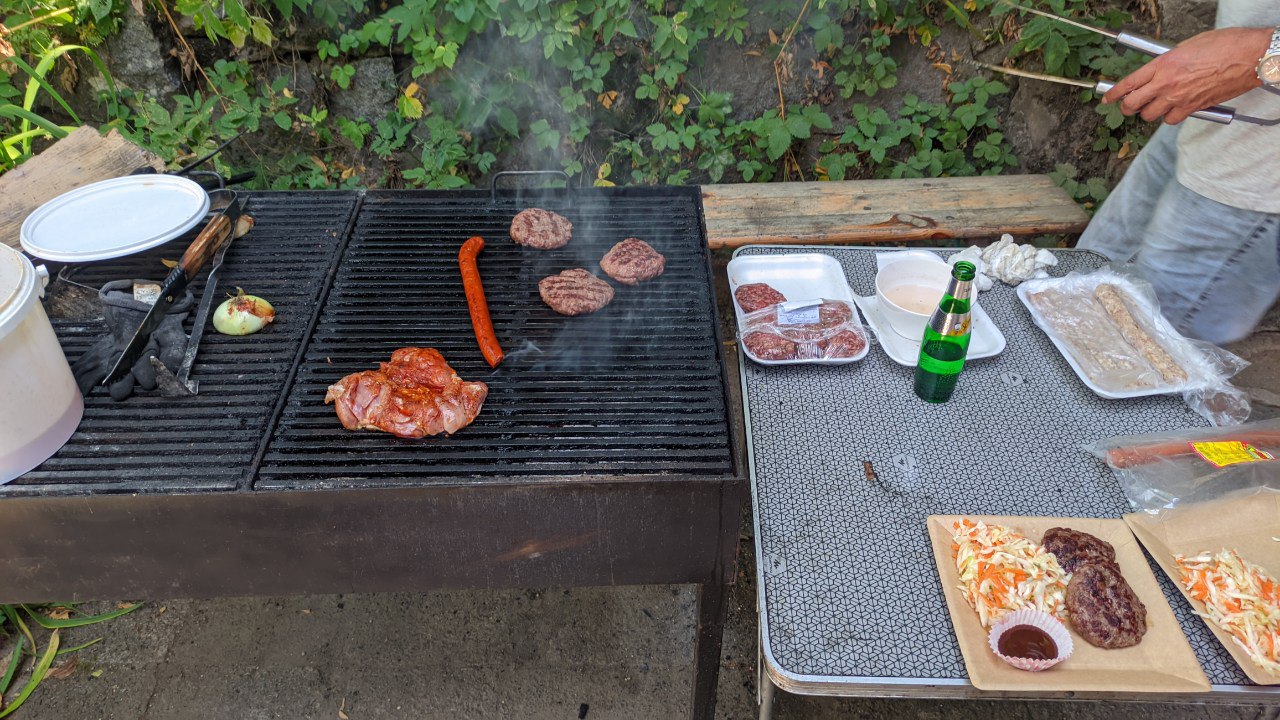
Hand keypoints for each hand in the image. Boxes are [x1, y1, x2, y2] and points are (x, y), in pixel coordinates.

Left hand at [1101, 27, 1269, 123]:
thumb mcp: (1189, 45)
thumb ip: (1169, 60)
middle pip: (1133, 105)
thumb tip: (1160, 69)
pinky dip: (1169, 118)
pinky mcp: (1193, 108)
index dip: (1114, 94)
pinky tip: (1173, 110)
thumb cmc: (1225, 45)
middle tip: (1129, 105)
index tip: (1107, 99)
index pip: (1129, 84)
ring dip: (1149, 112)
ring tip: (1154, 105)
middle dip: (1127, 106)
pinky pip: (1171, 120)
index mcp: (1163, 65)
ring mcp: (1179, 99)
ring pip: (1150, 116)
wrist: (1250, 57)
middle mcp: (1167, 84)